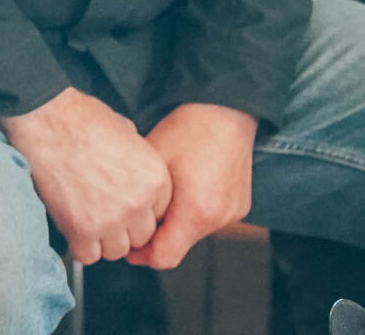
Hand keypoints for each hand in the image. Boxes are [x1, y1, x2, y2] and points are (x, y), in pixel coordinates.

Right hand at [0, 87, 171, 264]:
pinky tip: (75, 225)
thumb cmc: (84, 121)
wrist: (50, 122)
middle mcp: (138, 203)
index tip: (126, 205)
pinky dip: (81, 245)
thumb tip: (137, 175)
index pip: (159, 214)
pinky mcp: (81, 230)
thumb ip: (140, 163)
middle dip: (125, 227)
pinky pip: (88, 256)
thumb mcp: (129, 134)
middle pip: (140, 237)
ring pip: (116, 251)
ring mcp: (111, 220)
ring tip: (90, 217)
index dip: (140, 210)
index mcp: (156, 179)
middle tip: (106, 212)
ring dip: (104, 239)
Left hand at [128, 104, 256, 270]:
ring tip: (169, 193)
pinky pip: (212, 218)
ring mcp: (233, 211)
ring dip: (179, 222)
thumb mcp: (152, 162)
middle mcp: (218, 217)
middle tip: (144, 214)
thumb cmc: (189, 127)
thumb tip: (124, 220)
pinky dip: (197, 210)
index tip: (130, 244)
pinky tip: (190, 185)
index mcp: (196, 210)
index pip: (163, 258)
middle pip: (180, 246)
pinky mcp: (240, 204)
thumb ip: (140, 199)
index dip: (141, 255)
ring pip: (195, 232)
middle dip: (159, 236)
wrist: (226, 106)